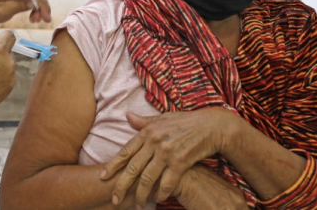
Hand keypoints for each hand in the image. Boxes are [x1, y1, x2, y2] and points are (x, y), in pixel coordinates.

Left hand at [101, 108, 241, 206]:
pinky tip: (157, 200)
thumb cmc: (187, 122)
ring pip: (148, 178)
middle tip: (114, 198)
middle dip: (121, 185)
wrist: (213, 126)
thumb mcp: (164, 118)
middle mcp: (154, 141)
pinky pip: (167, 182)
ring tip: (137, 205)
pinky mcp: (181, 161)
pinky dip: (161, 193)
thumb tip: (127, 116)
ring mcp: (167, 152)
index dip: (113, 165)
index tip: (103, 177)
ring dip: (141, 194)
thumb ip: (144, 121)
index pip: (125, 151)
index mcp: (147, 131)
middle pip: (133, 168)